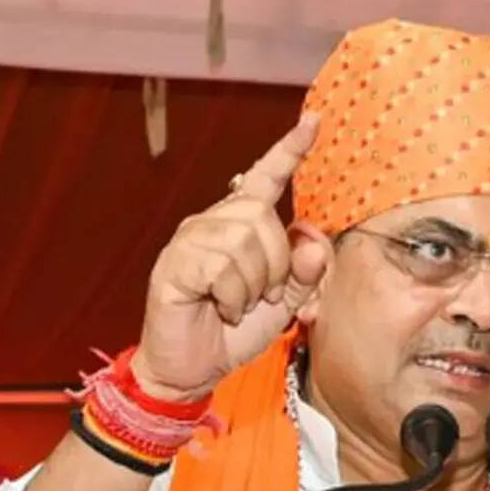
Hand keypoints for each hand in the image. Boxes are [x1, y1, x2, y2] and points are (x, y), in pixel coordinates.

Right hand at [131, 113, 328, 401]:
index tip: (314, 122)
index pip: (267, 179)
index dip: (289, 151)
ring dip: (255, 285)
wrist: (193, 368)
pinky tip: (222, 308)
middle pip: (264, 217)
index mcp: (241, 225)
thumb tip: (312, 240)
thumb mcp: (285, 303)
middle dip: (277, 265)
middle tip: (264, 295)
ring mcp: (191, 240)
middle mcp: (213, 222)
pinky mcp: (176, 264)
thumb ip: (305, 272)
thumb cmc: (235, 330)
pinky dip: (234, 297)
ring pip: (244, 242)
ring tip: (239, 304)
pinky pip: (222, 268)